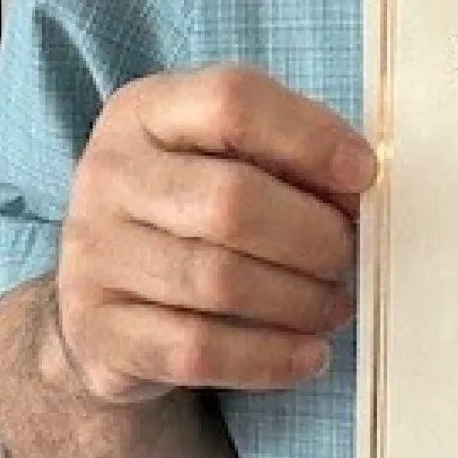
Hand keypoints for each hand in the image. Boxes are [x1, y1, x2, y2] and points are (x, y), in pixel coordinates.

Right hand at [55, 64, 376, 405]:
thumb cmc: (190, 210)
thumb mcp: (226, 155)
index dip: (310, 137)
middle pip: (231, 200)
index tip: (364, 174)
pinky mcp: (99, 333)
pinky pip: (197, 350)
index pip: (232, 101)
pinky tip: (308, 353)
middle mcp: (107, 176)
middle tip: (349, 253)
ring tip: (335, 303)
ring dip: (300, 299)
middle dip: (313, 233)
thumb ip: (287, 154)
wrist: (102, 294)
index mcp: (145, 111)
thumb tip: (358, 184)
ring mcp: (93, 256)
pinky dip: (268, 356)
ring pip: (220, 281)